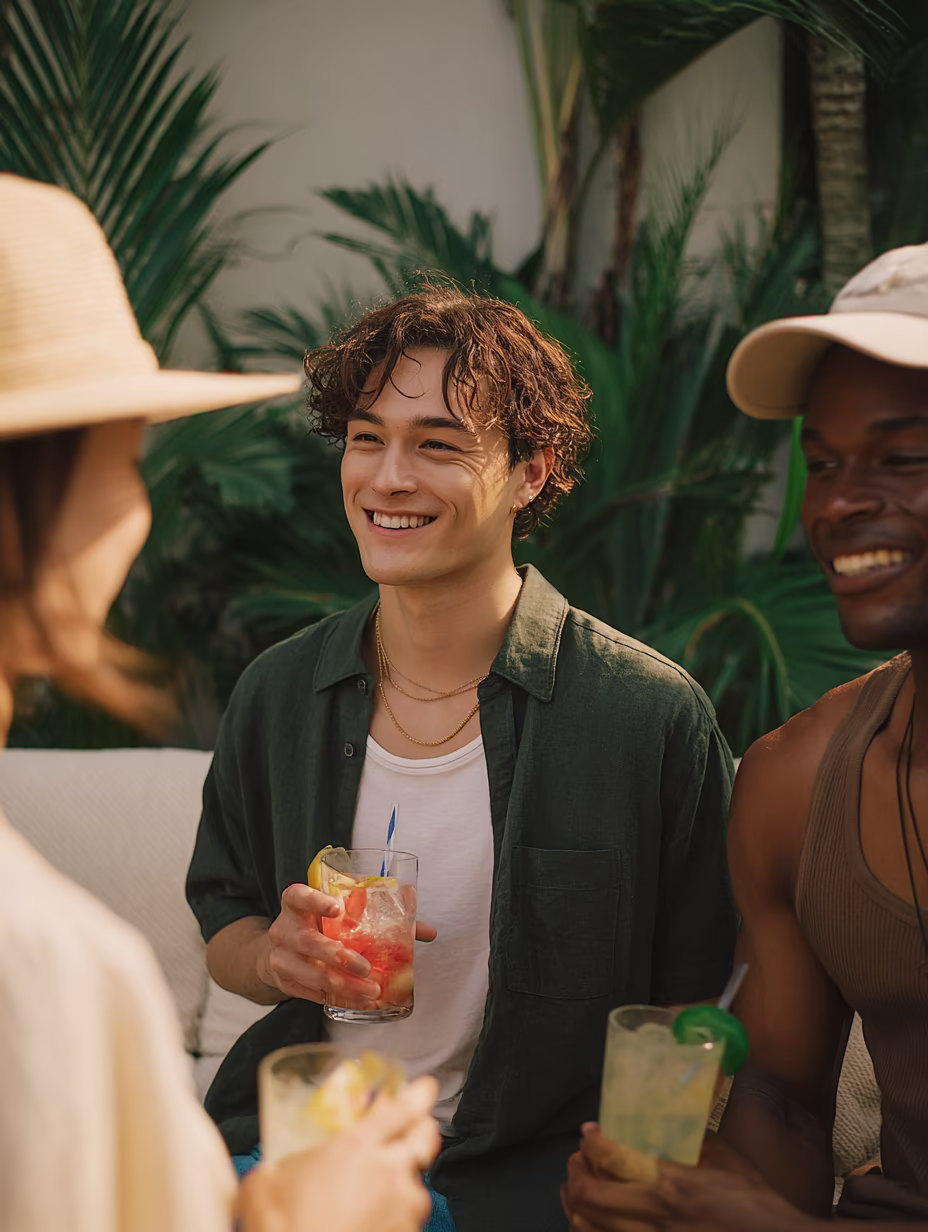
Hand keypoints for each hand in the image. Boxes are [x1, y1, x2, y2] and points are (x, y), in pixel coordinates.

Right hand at [237, 1075, 440, 1231]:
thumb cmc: (280, 1229)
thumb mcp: (266, 1183)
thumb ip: (282, 1164)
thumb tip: (275, 1167)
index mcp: (357, 1147)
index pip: (401, 1109)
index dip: (418, 1095)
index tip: (425, 1087)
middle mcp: (389, 1173)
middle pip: (426, 1139)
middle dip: (423, 1130)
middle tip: (413, 1131)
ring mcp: (403, 1210)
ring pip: (417, 1186)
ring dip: (404, 1184)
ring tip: (378, 1196)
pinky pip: (408, 1222)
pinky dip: (396, 1220)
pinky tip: (372, 1225)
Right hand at [257, 883, 435, 1006]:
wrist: (287, 949)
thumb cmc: (323, 923)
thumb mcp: (346, 909)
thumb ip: (382, 913)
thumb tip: (426, 931)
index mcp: (296, 902)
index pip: (298, 896)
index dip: (315, 902)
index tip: (337, 909)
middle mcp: (284, 928)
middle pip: (305, 941)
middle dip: (336, 955)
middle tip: (364, 966)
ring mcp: (281, 957)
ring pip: (309, 973)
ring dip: (342, 984)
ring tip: (370, 991)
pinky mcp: (286, 982)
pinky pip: (311, 993)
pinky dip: (337, 997)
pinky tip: (359, 1002)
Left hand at [562, 1126, 820, 1231]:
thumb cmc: (758, 1207)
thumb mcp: (727, 1162)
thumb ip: (695, 1143)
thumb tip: (674, 1124)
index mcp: (671, 1185)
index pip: (610, 1156)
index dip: (592, 1141)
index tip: (590, 1133)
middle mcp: (653, 1219)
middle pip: (587, 1195)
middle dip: (575, 1172)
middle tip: (579, 1159)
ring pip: (586, 1228)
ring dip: (576, 1204)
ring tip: (579, 1189)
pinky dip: (591, 1231)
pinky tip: (594, 1221)